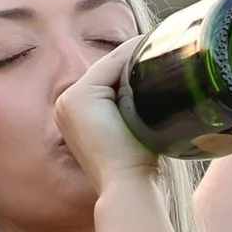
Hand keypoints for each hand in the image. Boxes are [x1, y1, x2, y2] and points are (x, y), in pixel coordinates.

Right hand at [53, 40, 157, 199]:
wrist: (126, 183)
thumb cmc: (135, 163)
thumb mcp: (129, 128)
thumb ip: (129, 106)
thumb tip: (152, 83)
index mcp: (74, 113)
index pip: (104, 80)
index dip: (130, 67)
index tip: (158, 57)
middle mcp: (66, 104)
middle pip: (105, 71)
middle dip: (132, 60)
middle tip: (164, 48)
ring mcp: (69, 99)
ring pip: (108, 66)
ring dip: (133, 56)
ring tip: (162, 48)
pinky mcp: (79, 97)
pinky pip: (109, 66)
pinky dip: (130, 57)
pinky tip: (151, 50)